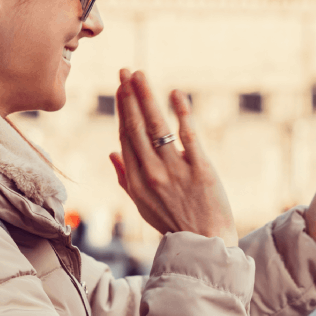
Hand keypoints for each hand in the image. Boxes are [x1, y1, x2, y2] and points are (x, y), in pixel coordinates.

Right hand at [109, 69, 238, 246]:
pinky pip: (188, 135)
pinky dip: (182, 112)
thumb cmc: (173, 223)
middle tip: (125, 71)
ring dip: (147, 96)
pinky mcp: (200, 170)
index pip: (125, 137)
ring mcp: (175, 171)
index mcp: (135, 181)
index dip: (122, 110)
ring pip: (157, 126)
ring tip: (141, 75)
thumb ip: (124, 178)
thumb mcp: (142, 205)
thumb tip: (111, 152)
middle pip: (136, 127)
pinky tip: (176, 93)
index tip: (120, 88)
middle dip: (129, 96)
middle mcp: (151, 173)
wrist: (205, 244)